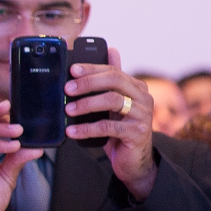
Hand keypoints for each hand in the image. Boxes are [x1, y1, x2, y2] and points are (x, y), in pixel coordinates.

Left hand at [64, 47, 156, 199]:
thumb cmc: (119, 130)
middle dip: (88, 83)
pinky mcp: (138, 133)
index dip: (91, 69)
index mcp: (135, 87)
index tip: (71, 70)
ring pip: (113, 101)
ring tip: (68, 110)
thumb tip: (111, 49)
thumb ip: (111, 81)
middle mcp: (143, 97)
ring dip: (87, 104)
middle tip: (67, 89)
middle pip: (114, 81)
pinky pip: (109, 127)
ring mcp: (143, 115)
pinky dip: (88, 129)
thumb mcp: (113, 105)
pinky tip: (72, 132)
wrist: (133, 161)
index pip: (112, 71)